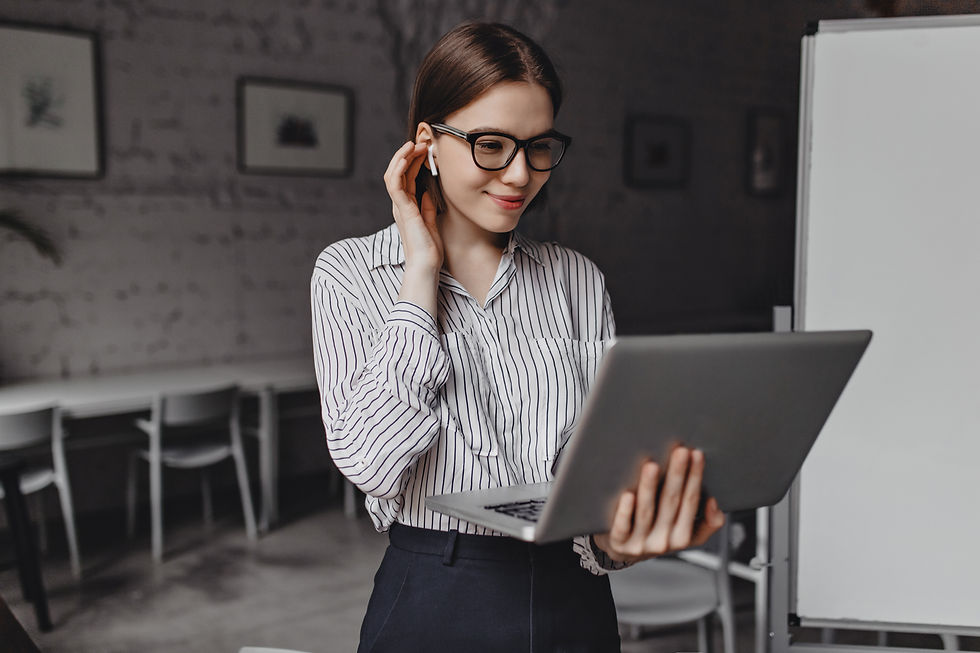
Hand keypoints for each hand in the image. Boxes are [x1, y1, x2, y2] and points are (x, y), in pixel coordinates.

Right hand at [383, 141, 442, 272]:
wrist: (426, 265)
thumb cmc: (428, 249)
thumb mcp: (430, 222)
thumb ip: (427, 207)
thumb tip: (428, 192)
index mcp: (406, 207)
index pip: (406, 178)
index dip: (414, 161)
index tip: (425, 150)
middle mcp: (400, 205)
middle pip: (399, 172)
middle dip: (408, 154)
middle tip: (422, 142)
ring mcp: (399, 206)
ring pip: (393, 174)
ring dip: (402, 157)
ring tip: (414, 144)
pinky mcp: (402, 209)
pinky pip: (395, 183)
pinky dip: (399, 167)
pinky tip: (408, 156)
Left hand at [592, 447, 724, 563]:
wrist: (622, 552)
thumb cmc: (656, 534)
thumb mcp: (686, 534)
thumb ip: (707, 523)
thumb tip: (713, 503)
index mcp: (681, 537)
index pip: (691, 502)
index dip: (695, 477)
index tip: (696, 454)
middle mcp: (662, 541)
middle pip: (671, 503)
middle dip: (677, 475)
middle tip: (680, 451)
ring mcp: (639, 543)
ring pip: (646, 512)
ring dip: (649, 488)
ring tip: (652, 466)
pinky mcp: (618, 542)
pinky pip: (622, 527)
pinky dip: (625, 511)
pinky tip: (627, 495)